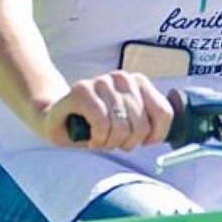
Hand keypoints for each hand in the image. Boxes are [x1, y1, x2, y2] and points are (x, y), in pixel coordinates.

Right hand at [43, 71, 172, 150]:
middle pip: (142, 125)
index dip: (155, 136)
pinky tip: (92, 138)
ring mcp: (101, 81)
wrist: (57, 118)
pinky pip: (101, 123)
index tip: (143, 142)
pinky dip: (98, 138)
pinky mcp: (81, 90)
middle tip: (113, 142)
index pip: (164, 112)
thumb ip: (148, 123)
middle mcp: (122, 77)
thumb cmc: (96, 124)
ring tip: (101, 139)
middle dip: (128, 143)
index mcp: (139, 82)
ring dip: (110, 142)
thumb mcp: (128, 123)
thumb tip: (162, 136)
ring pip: (121, 127)